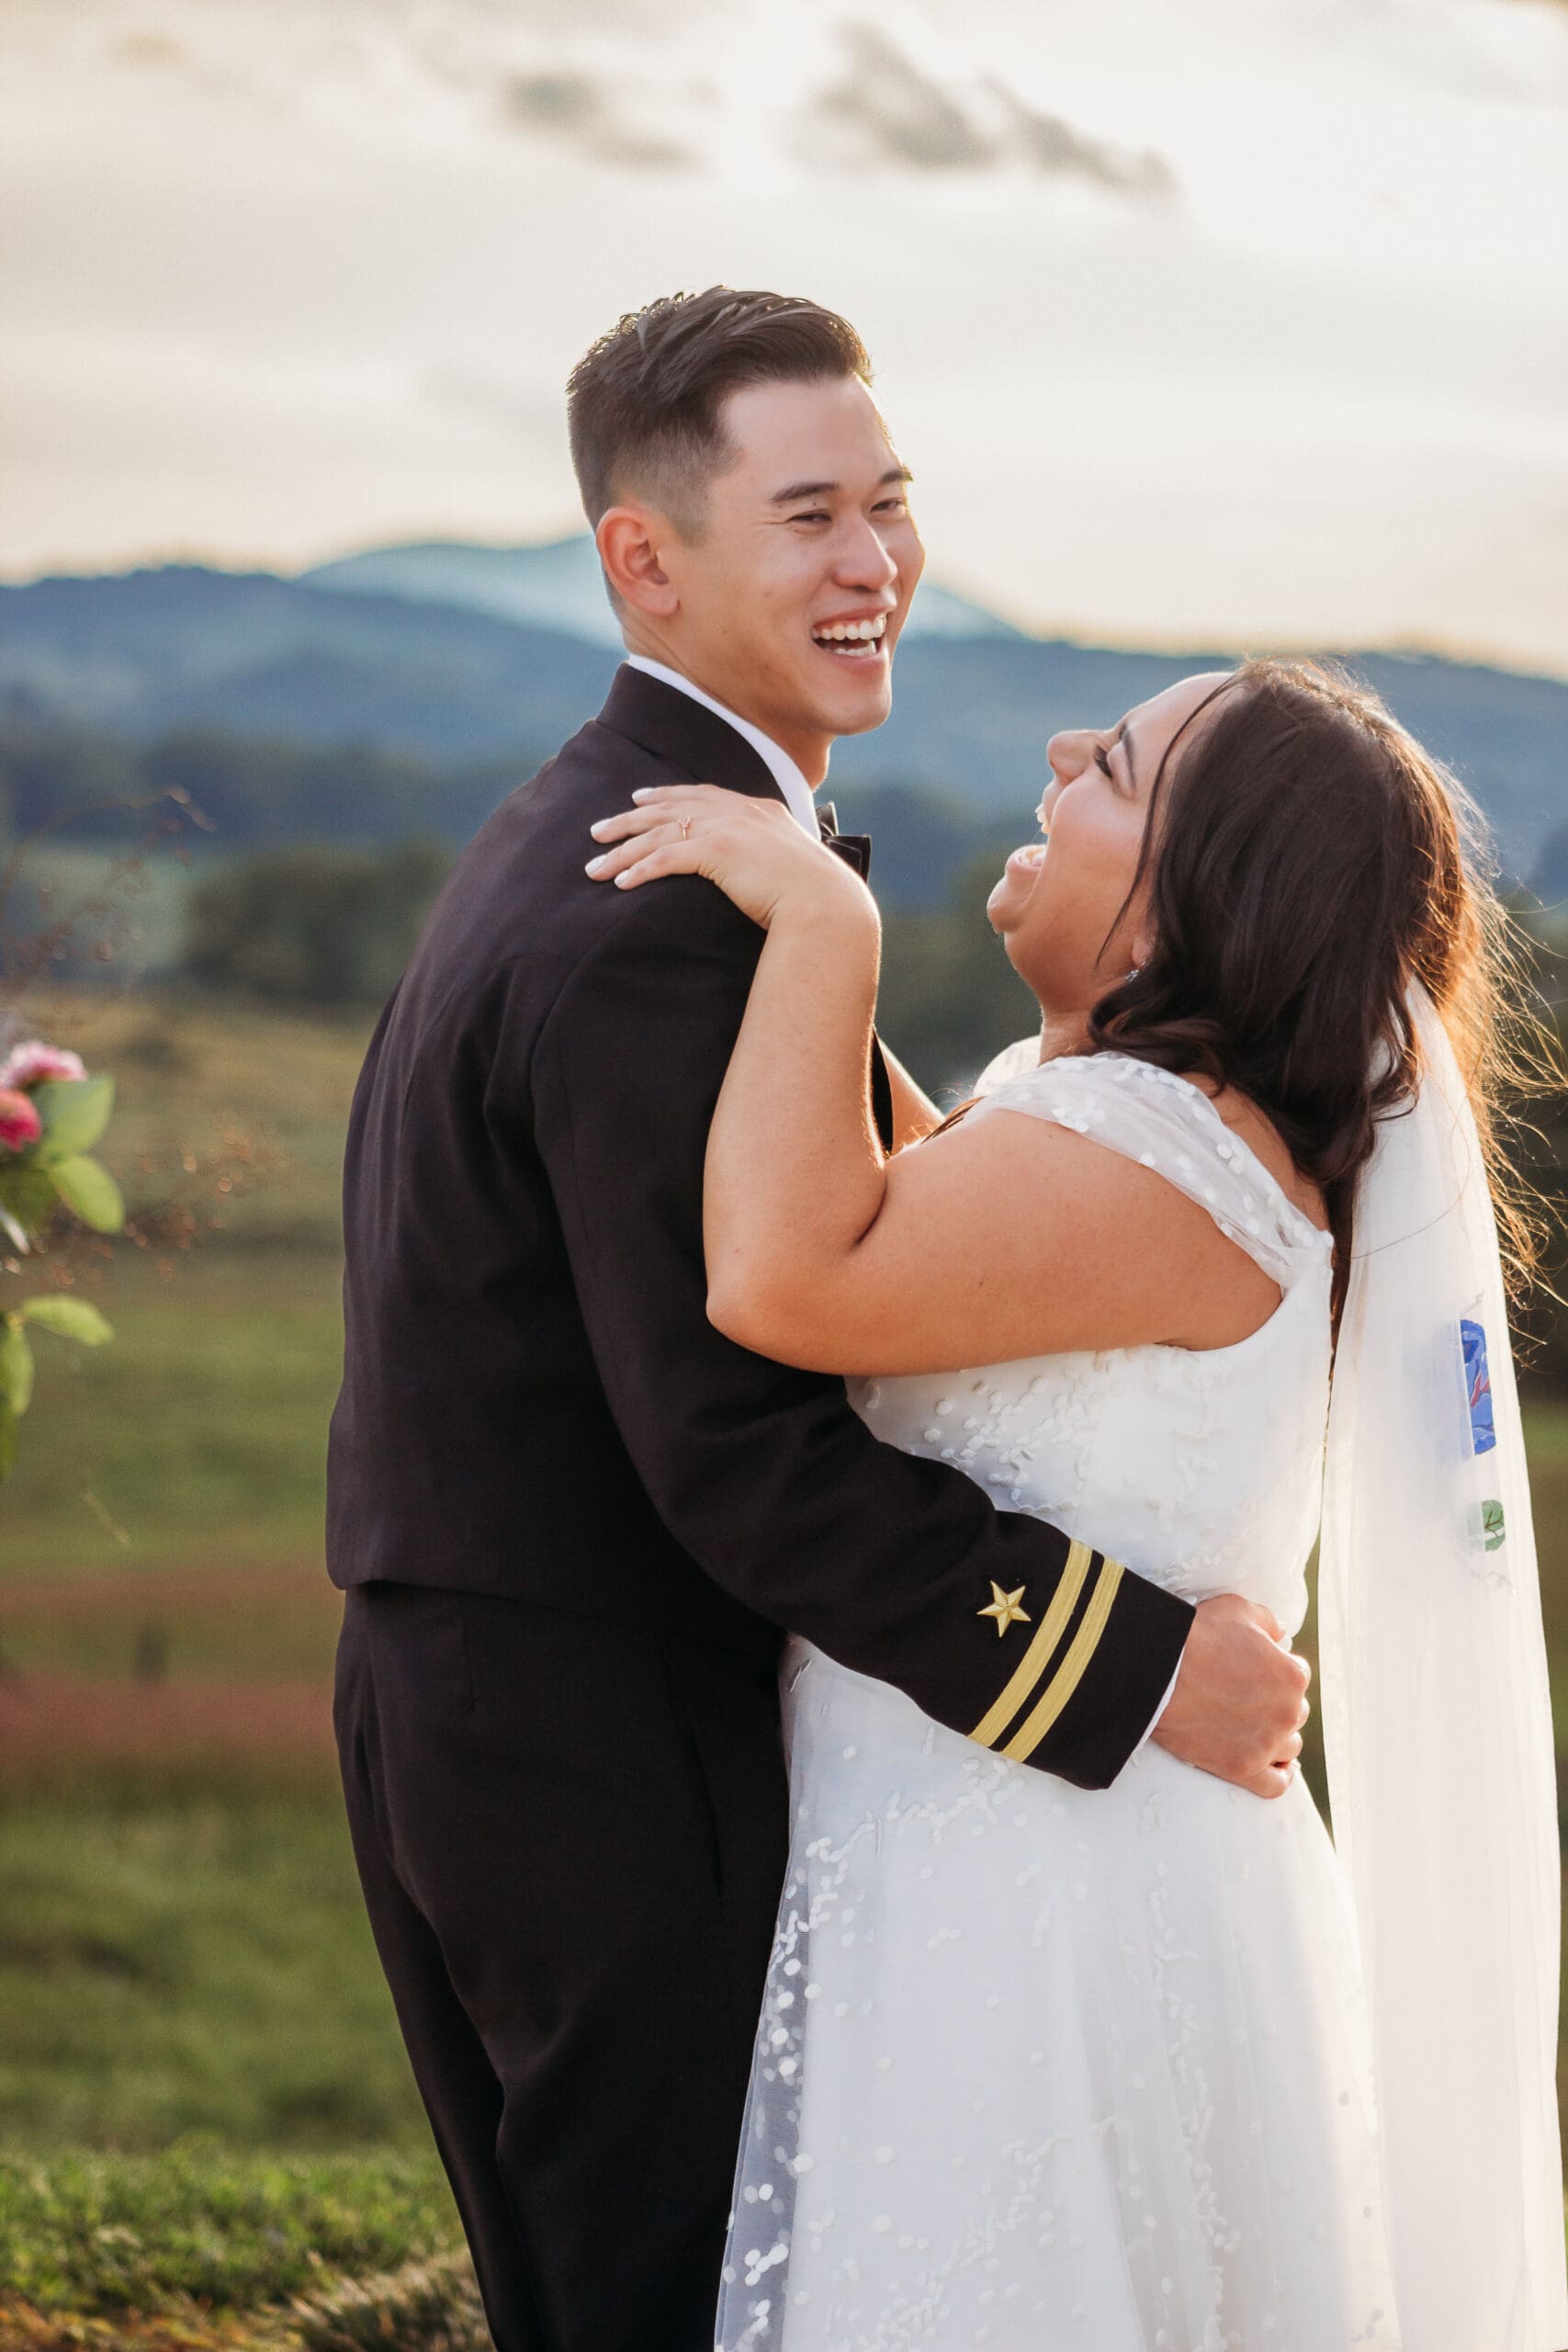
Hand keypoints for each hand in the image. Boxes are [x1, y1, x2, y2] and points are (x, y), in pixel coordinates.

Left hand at [587, 784, 873, 933]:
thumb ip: (771, 857)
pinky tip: (620, 882)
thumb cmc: (817, 896)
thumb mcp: (793, 864)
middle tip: (598, 831)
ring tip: (594, 867)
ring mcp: (727, 829)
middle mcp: (739, 811)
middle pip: (670, 808)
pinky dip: (639, 869)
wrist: (826, 903)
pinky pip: (665, 859)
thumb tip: (763, 871)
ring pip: (660, 835)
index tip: (638, 798)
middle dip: (629, 819)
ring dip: (622, 851)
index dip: (665, 795)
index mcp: (757, 809)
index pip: (700, 794)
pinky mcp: (717, 853)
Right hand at [1150, 1593, 1311, 1799]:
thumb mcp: (1237, 1609)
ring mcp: (1265, 1744)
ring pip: (1288, 1746)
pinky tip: (1273, 1766)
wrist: (1156, 1670)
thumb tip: (1281, 1635)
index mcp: (1291, 1675)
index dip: (1275, 1670)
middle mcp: (1286, 1712)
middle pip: (1293, 1711)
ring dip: (1276, 1736)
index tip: (1256, 1671)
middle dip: (1275, 1702)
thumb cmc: (1195, 1636)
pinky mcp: (1241, 1768)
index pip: (1298, 1675)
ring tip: (1253, 1727)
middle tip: (1246, 1696)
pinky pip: (1275, 1784)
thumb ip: (1268, 1622)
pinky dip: (1278, 1775)